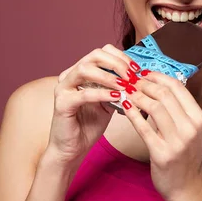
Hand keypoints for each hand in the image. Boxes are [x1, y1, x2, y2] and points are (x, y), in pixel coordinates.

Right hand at [46, 44, 140, 170]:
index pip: (102, 52)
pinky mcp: (62, 103)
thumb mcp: (110, 102)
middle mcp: (70, 75)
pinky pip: (83, 93)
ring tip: (125, 86)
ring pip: (85, 69)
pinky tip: (117, 97)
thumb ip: (119, 88)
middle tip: (132, 76)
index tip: (137, 69)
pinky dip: (102, 93)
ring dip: (109, 76)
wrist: (73, 148)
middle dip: (117, 63)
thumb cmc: (90, 125)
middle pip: (94, 55)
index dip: (122, 57)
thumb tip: (139, 78)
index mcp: (81, 72)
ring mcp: (63, 88)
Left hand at [122, 71, 201, 200]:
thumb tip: (160, 85)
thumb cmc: (186, 156)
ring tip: (126, 91)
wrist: (187, 187)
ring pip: (153, 107)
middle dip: (144, 84)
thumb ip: (180, 110)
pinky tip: (124, 105)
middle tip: (130, 81)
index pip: (178, 87)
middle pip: (164, 94)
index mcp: (199, 119)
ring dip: (136, 95)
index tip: (144, 74)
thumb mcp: (191, 130)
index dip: (158, 77)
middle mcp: (191, 128)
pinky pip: (143, 127)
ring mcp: (177, 142)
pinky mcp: (161, 153)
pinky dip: (131, 113)